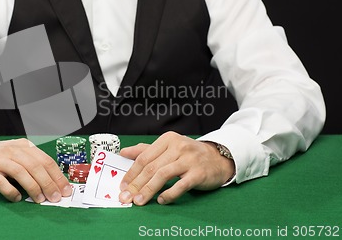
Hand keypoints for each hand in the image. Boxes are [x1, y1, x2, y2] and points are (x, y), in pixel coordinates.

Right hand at [0, 139, 71, 202]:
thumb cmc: (1, 158)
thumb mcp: (19, 155)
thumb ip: (35, 165)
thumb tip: (55, 183)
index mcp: (25, 147)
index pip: (46, 160)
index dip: (57, 176)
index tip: (65, 189)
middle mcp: (13, 151)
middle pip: (35, 166)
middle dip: (48, 183)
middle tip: (56, 197)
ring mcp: (0, 160)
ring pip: (21, 172)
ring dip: (33, 187)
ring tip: (40, 199)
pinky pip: (1, 182)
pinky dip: (11, 191)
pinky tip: (17, 198)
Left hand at [118, 131, 234, 205]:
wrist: (218, 158)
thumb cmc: (189, 154)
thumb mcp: (168, 147)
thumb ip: (146, 150)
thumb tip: (123, 152)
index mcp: (167, 139)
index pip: (144, 157)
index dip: (131, 173)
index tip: (123, 186)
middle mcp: (178, 147)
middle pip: (151, 167)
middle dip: (136, 184)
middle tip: (126, 197)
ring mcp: (189, 159)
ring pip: (163, 175)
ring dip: (149, 190)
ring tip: (139, 201)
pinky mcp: (199, 173)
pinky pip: (181, 185)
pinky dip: (169, 194)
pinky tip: (161, 200)